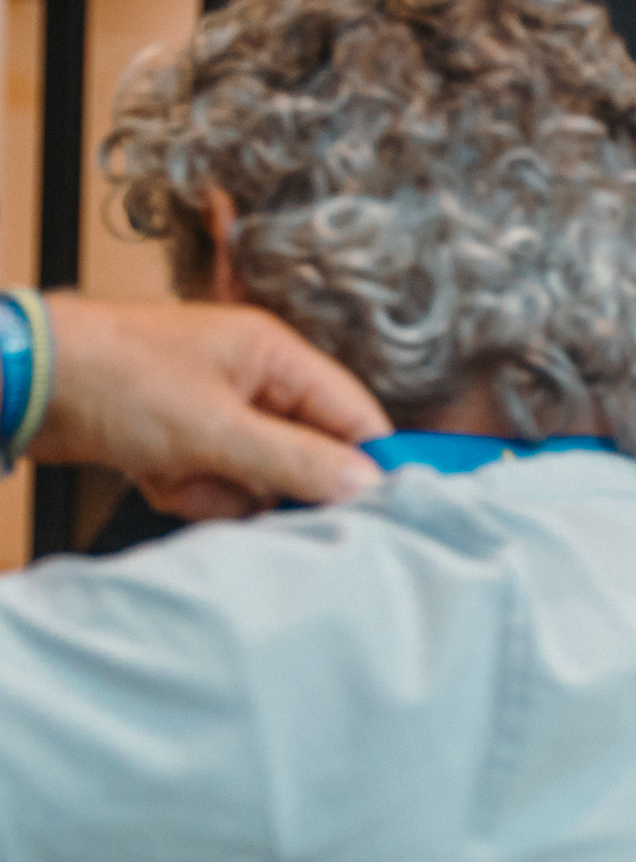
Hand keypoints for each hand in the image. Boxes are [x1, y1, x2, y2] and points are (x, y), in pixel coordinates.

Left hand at [30, 297, 388, 518]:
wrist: (21, 382)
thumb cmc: (113, 379)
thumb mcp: (216, 429)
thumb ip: (298, 461)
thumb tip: (365, 484)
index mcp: (274, 354)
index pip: (353, 412)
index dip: (367, 460)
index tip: (374, 508)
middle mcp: (251, 378)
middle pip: (303, 452)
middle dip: (267, 480)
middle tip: (236, 484)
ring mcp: (213, 409)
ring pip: (255, 476)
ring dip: (218, 489)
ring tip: (175, 472)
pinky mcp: (180, 437)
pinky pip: (212, 481)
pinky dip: (185, 488)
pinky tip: (152, 472)